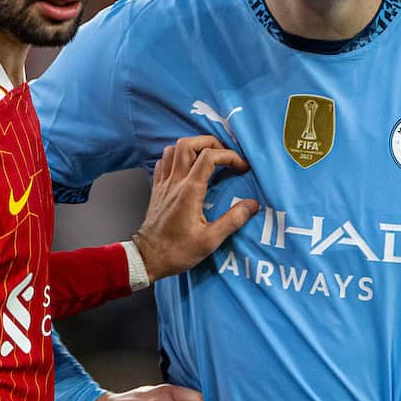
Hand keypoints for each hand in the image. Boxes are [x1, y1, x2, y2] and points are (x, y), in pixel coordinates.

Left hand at [134, 135, 258, 281]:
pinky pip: (163, 162)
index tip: (242, 168)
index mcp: (190, 191)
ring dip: (192, 147)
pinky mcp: (156, 189)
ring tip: (207, 158)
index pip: (210, 157)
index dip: (230, 156)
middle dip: (210, 143)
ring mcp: (163, 183)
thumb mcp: (210, 240)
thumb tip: (253, 204)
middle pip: (188, 144)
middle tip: (224, 154)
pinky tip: (186, 168)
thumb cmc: (178, 251)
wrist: (147, 258)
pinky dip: (176, 158)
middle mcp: (175, 181)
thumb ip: (233, 220)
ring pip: (173, 149)